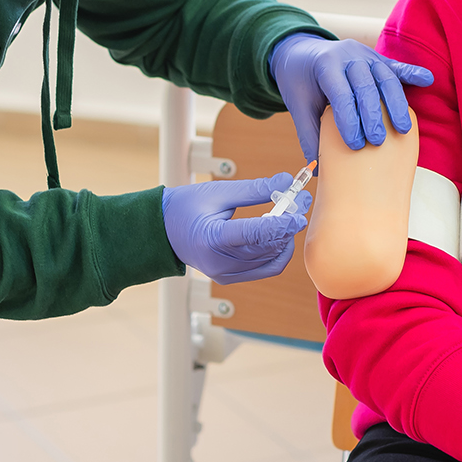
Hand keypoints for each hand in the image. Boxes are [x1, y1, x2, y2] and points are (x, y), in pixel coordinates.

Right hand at [161, 173, 309, 284]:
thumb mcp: (217, 192)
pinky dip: (277, 252)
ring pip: (270, 260)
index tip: (299, 213)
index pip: (254, 234)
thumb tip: (286, 182)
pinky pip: (264, 268)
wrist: (161, 231)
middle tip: (300, 202)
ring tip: (289, 214)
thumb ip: (254, 190)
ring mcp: (225, 274)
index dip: (280, 224)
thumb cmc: (185, 208)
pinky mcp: (230, 278)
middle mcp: (219, 263)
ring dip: (284, 238)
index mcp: (211, 239)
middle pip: (266, 248)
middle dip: (287, 226)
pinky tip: (278, 233)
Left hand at [269, 34, 434, 162]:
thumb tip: (316, 166)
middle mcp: (348, 56)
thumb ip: (308, 133)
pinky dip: (412, 73)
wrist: (301, 52)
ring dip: (396, 103)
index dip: (349, 120)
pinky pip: (395, 66)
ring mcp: (365, 54)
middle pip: (366, 85)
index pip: (341, 94)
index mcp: (325, 65)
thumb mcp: (297, 104)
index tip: (355, 144)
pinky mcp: (376, 58)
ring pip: (385, 77)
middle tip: (378, 141)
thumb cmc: (300, 82)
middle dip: (374, 115)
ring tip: (403, 129)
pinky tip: (427, 80)